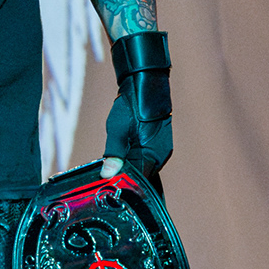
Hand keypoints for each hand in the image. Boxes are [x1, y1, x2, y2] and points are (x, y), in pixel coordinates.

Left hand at [102, 31, 171, 189]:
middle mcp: (160, 155)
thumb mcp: (117, 131)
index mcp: (153, 155)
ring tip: (113, 165)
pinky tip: (122, 153)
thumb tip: (108, 175)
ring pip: (142, 164)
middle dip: (126, 174)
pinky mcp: (157, 142)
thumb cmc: (132, 107)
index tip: (111, 185)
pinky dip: (134, 156)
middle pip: (141, 173)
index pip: (140, 180)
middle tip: (108, 177)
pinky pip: (145, 156)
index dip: (125, 183)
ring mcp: (161, 149)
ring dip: (129, 165)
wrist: (144, 84)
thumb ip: (114, 155)